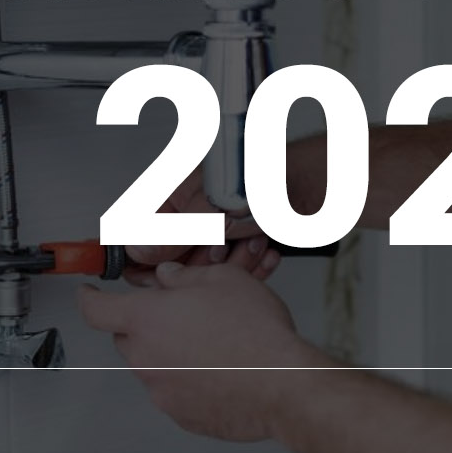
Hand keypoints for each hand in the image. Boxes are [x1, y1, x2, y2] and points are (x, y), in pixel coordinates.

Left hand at [78, 262, 330, 440]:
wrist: (280, 384)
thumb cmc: (255, 333)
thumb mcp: (223, 280)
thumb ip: (185, 278)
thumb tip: (171, 280)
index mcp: (146, 319)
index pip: (96, 309)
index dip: (89, 298)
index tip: (89, 294)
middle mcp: (145, 358)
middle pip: (127, 338)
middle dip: (146, 325)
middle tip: (181, 315)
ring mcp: (161, 391)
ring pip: (154, 366)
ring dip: (172, 353)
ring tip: (214, 343)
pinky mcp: (182, 415)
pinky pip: (176, 392)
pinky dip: (190, 380)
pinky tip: (222, 369)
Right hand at [123, 169, 279, 284]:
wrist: (314, 183)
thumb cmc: (265, 177)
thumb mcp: (212, 209)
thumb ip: (172, 233)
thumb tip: (136, 251)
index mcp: (174, 197)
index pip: (138, 237)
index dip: (144, 261)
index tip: (160, 274)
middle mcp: (191, 213)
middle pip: (173, 260)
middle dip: (199, 263)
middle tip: (219, 249)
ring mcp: (215, 229)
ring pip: (206, 270)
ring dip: (231, 262)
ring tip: (249, 239)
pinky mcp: (239, 243)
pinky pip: (233, 271)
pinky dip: (250, 265)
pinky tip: (263, 247)